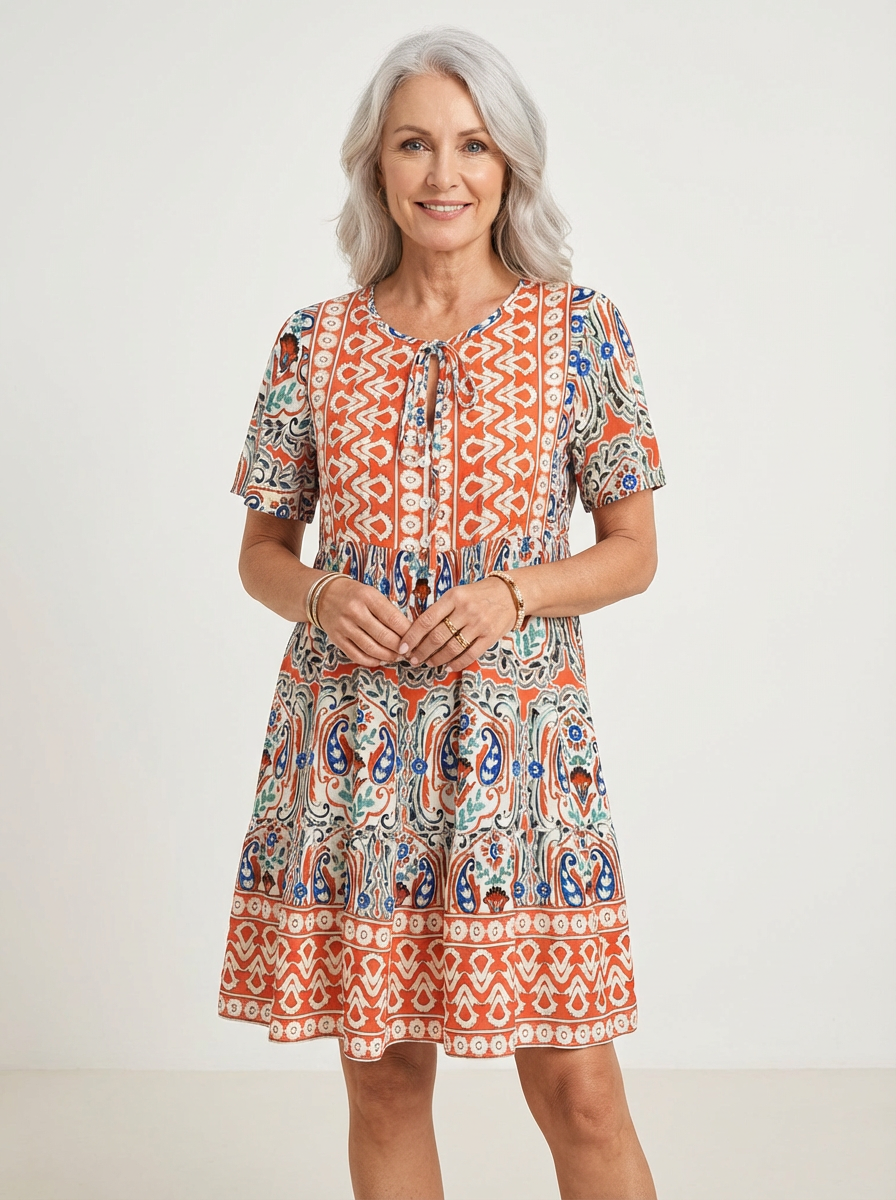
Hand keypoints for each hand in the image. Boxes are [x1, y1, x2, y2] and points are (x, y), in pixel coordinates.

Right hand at [314, 576, 413, 667]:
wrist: (323, 595)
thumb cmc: (354, 594)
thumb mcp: (372, 594)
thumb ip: (387, 611)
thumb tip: (408, 632)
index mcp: (368, 597)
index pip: (393, 619)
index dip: (408, 633)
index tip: (416, 640)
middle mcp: (355, 612)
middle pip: (384, 636)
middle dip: (400, 647)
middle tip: (409, 652)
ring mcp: (344, 626)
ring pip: (371, 648)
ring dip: (387, 656)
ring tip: (397, 657)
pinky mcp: (337, 638)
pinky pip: (356, 655)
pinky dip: (371, 661)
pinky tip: (380, 659)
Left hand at [399, 577, 516, 668]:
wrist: (511, 593)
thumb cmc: (479, 594)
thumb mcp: (458, 593)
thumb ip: (441, 609)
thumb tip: (418, 631)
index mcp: (453, 597)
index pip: (426, 620)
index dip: (412, 636)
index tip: (403, 647)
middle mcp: (465, 610)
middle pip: (437, 637)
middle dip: (421, 651)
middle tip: (413, 659)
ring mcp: (479, 624)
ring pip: (452, 648)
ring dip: (437, 659)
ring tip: (428, 663)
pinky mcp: (490, 636)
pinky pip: (470, 654)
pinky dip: (457, 663)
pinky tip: (447, 666)